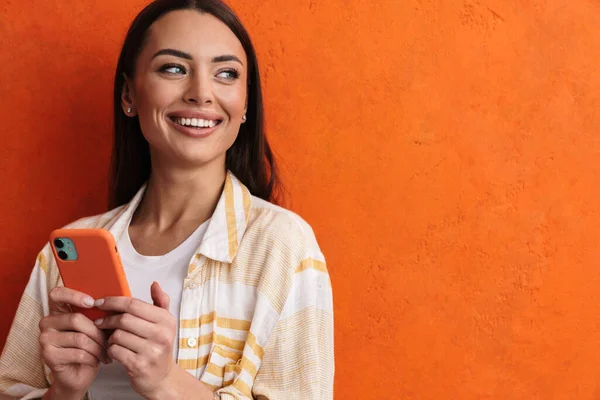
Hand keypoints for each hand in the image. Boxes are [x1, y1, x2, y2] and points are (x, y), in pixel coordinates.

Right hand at [39, 287, 109, 398]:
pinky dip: (93, 358)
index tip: (92, 302)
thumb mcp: (95, 327)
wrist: (79, 375)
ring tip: (106, 353)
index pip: (57, 294)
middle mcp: (47, 323)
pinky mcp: (48, 356)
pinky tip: (97, 360)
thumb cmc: (89, 348)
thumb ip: (98, 314)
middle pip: (76, 319)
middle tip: (109, 340)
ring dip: (98, 347)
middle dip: (98, 331)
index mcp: (58, 311)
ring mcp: (45, 340)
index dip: (74, 295)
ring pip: (80, 338)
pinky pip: (78, 353)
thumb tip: (113, 303)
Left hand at [94, 282, 176, 397]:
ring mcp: (151, 351)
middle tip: (100, 322)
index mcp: (166, 320)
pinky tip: (115, 350)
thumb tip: (155, 284)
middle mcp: (161, 335)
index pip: (134, 304)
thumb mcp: (165, 323)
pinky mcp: (139, 365)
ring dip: (110, 337)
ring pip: (118, 335)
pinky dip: (111, 349)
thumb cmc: (159, 347)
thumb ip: (160, 302)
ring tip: (113, 339)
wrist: (162, 378)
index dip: (114, 301)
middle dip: (108, 319)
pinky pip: (115, 350)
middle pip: (124, 319)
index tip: (100, 302)